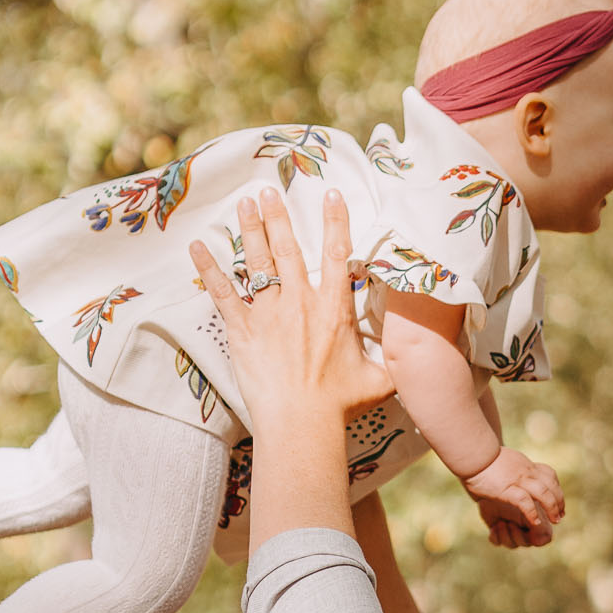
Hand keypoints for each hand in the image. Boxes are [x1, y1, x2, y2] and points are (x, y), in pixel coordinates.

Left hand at [190, 189, 392, 429]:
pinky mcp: (243, 330)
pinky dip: (209, 269)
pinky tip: (197, 247)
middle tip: (269, 190)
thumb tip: (416, 356)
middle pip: (289, 248)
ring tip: (243, 203)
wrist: (302, 422)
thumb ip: (394, 361)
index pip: (338, 254)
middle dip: (279, 216)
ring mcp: (269, 314)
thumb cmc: (340, 405)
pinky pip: (223, 294)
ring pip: (258, 262)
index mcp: (334, 309)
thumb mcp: (381, 380)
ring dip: (250, 230)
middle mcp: (301, 302)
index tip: (330, 194)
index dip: (335, 221)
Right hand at [461, 445, 564, 542]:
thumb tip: (502, 472)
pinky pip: (524, 502)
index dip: (556, 487)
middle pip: (551, 485)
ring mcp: (517, 479)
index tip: (558, 499)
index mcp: (524, 464)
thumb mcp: (500, 461)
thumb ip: (507, 467)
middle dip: (559, 501)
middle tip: (560, 515)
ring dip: (552, 507)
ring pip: (544, 493)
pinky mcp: (506, 488)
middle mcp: (525, 471)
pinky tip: (536, 522)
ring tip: (555, 520)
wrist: (471, 452)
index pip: (549, 474)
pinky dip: (532, 513)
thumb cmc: (479, 458)